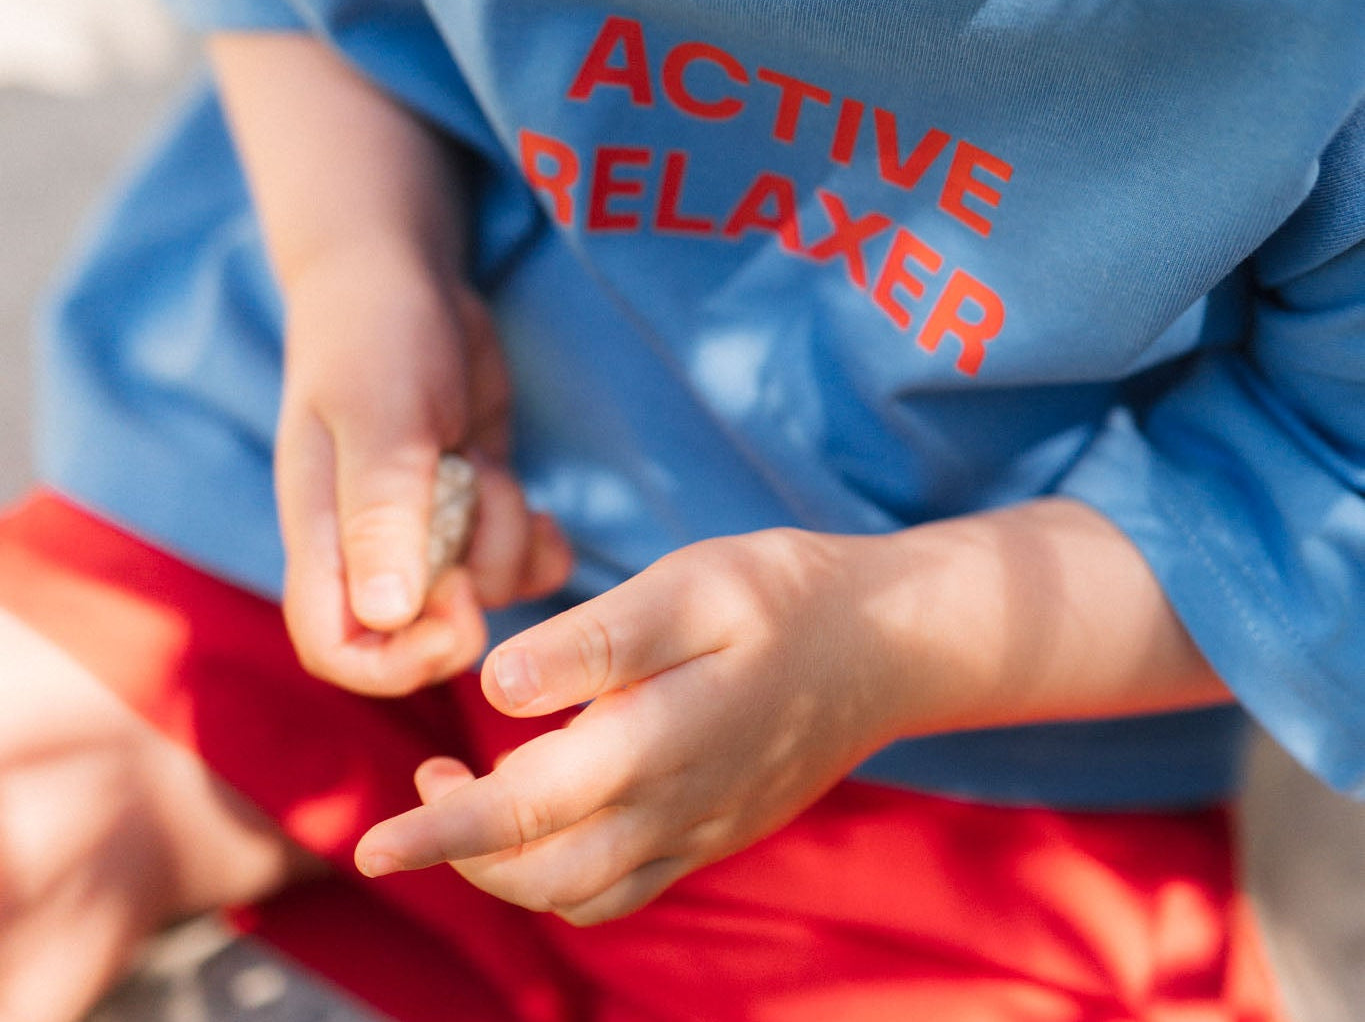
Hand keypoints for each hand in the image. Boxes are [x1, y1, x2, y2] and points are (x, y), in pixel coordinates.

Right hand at [275, 240, 571, 695]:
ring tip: (492, 472)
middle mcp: (372, 544)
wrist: (405, 278)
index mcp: (326, 535)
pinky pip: (513, 560)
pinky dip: (538, 547)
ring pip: (476, 593)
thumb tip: (386, 614)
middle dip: (467, 606)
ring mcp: (426, 525)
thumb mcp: (382, 416)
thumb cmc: (376, 338)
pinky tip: (547, 516)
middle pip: (415, 637)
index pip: (337, 648)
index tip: (455, 618)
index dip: (396, 662)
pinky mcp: (473, 500)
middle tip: (490, 531)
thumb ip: (380, 509)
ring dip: (504, 546)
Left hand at [353, 527, 914, 922]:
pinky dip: (567, 877)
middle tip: (423, 775)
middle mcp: (677, 809)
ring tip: (473, 789)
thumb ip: (597, 641)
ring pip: (580, 891)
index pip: (525, 811)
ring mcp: (701, 832)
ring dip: (508, 864)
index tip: (373, 840)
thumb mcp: (691, 586)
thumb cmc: (781, 594)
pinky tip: (553, 819)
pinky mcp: (718, 833)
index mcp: (659, 742)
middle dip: (460, 848)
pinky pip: (628, 889)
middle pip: (542, 870)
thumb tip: (499, 686)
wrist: (888, 643)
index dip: (440, 830)